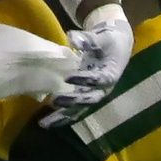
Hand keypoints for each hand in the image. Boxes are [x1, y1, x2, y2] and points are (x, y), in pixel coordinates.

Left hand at [41, 9, 133, 127]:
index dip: (84, 80)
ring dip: (62, 117)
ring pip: (78, 109)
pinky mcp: (84, 97)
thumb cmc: (109, 42)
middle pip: (87, 99)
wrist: (116, 47)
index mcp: (110, 74)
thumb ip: (88, 39)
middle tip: (54, 100)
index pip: (98, 79)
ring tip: (44, 123)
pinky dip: (60, 116)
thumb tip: (73, 38)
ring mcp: (92, 95)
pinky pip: (73, 110)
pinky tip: (46, 123)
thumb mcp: (102, 37)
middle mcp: (102, 89)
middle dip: (71, 101)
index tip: (68, 77)